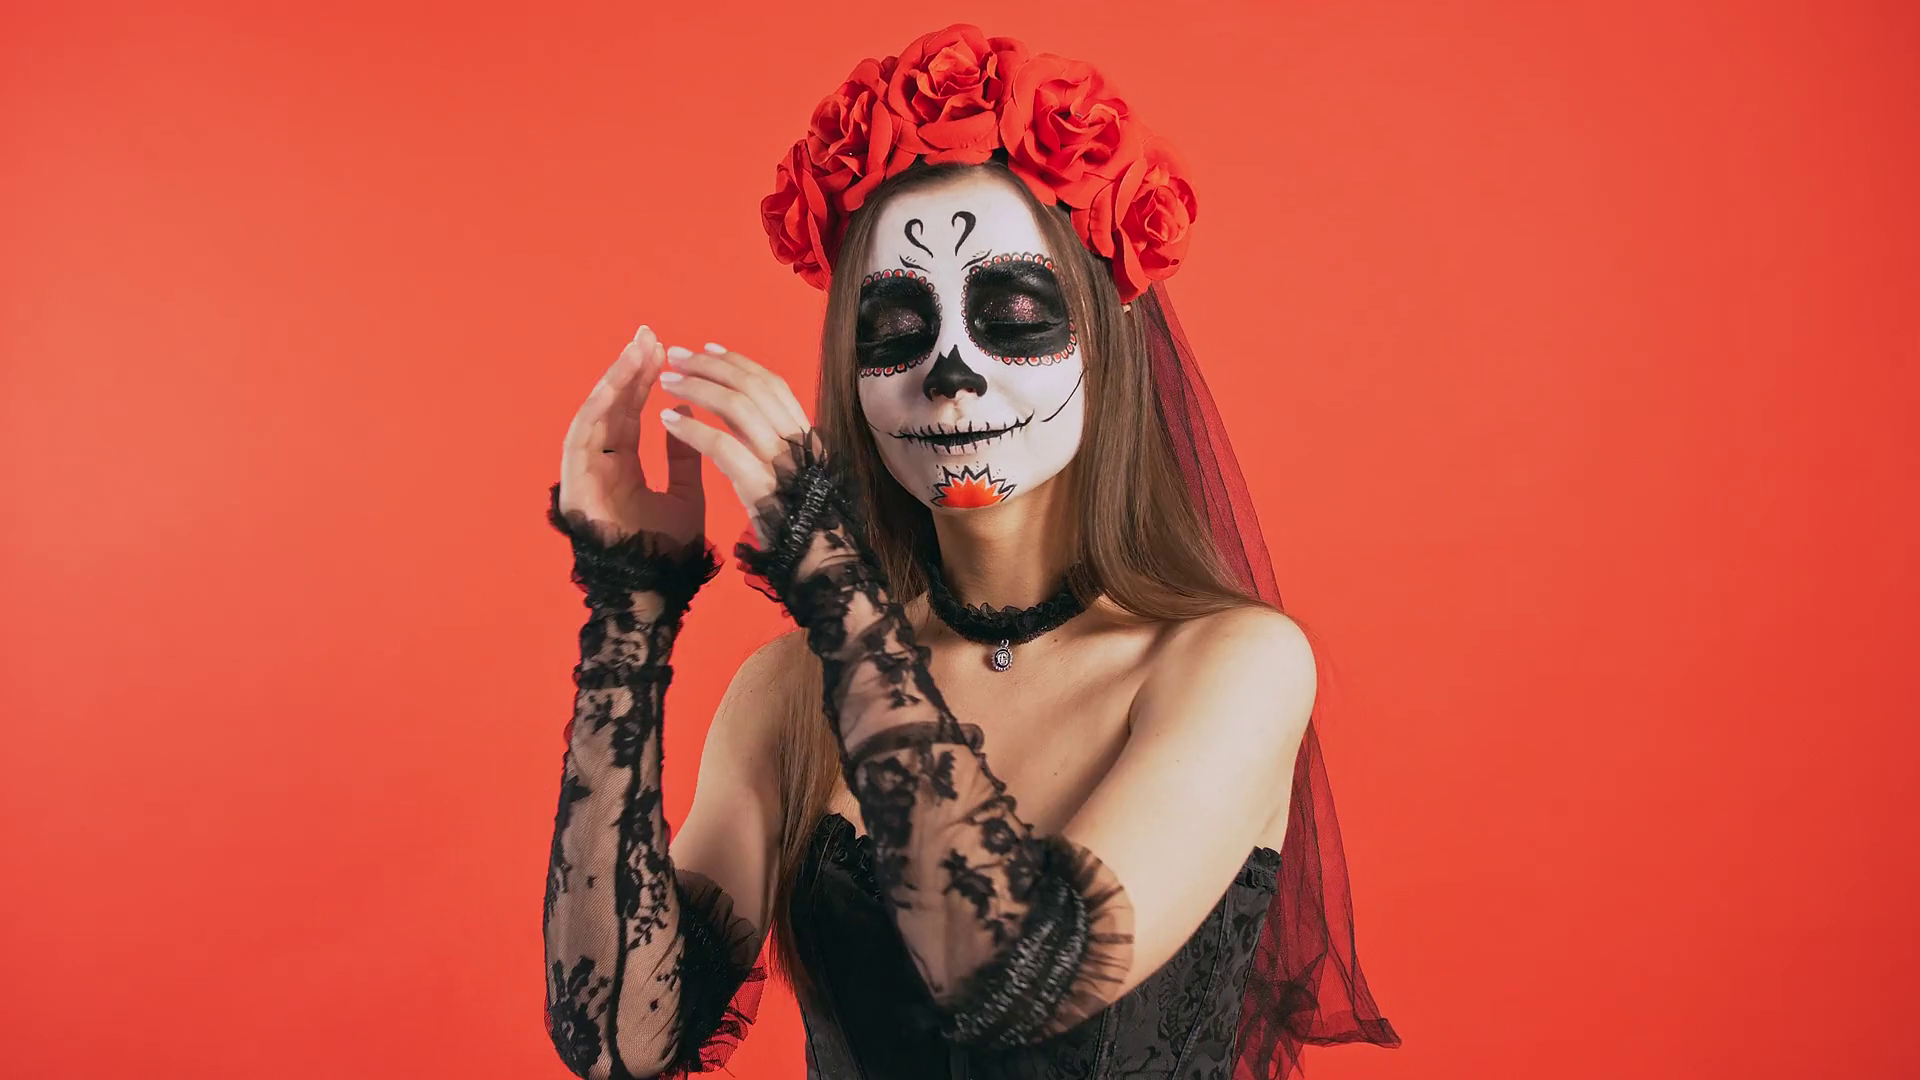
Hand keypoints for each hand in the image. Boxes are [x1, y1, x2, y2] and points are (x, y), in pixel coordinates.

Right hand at [557, 325, 704, 547]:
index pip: (631, 415)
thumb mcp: (687, 494)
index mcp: (623, 468)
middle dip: (629, 371)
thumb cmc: (668, 551)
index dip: (644, 383)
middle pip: (611, 408)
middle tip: (647, 336)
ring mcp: (584, 473)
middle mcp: (600, 465)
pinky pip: (582, 438)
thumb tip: (686, 412)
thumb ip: (684, 457)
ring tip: (636, 352)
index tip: (662, 351)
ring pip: (596, 416)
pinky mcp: (573, 483)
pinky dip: (598, 410)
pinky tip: (615, 386)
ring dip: (615, 383)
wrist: (651, 590)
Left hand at [653, 342, 812, 546]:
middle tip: (675, 355)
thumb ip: (768, 439)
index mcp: (805, 434)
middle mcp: (797, 440)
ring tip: (665, 381)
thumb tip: (735, 406)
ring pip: (737, 407)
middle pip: (752, 387)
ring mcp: (781, 462)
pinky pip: (722, 446)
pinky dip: (692, 429)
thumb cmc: (803, 521)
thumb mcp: (792, 470)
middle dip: (710, 366)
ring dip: (697, 388)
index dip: (738, 362)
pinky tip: (668, 420)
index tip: (708, 347)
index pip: (772, 384)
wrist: (822, 564)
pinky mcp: (760, 486)